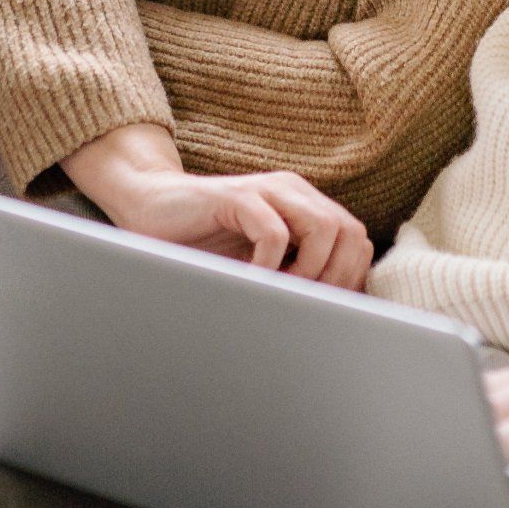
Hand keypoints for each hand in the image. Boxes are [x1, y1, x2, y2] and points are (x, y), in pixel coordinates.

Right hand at [104, 167, 373, 289]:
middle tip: (305, 304)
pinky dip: (269, 263)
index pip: (357, 241)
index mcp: (305, 205)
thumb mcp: (259, 260)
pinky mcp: (235, 196)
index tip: (324, 308)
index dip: (350, 278)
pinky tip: (251, 279)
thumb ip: (294, 273)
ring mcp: (266, 190)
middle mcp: (293, 192)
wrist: (151, 205)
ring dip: (309, 269)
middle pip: (350, 233)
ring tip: (281, 290)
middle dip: (336, 277)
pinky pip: (273, 231)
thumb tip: (331, 317)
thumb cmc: (205, 242)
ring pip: (323, 227)